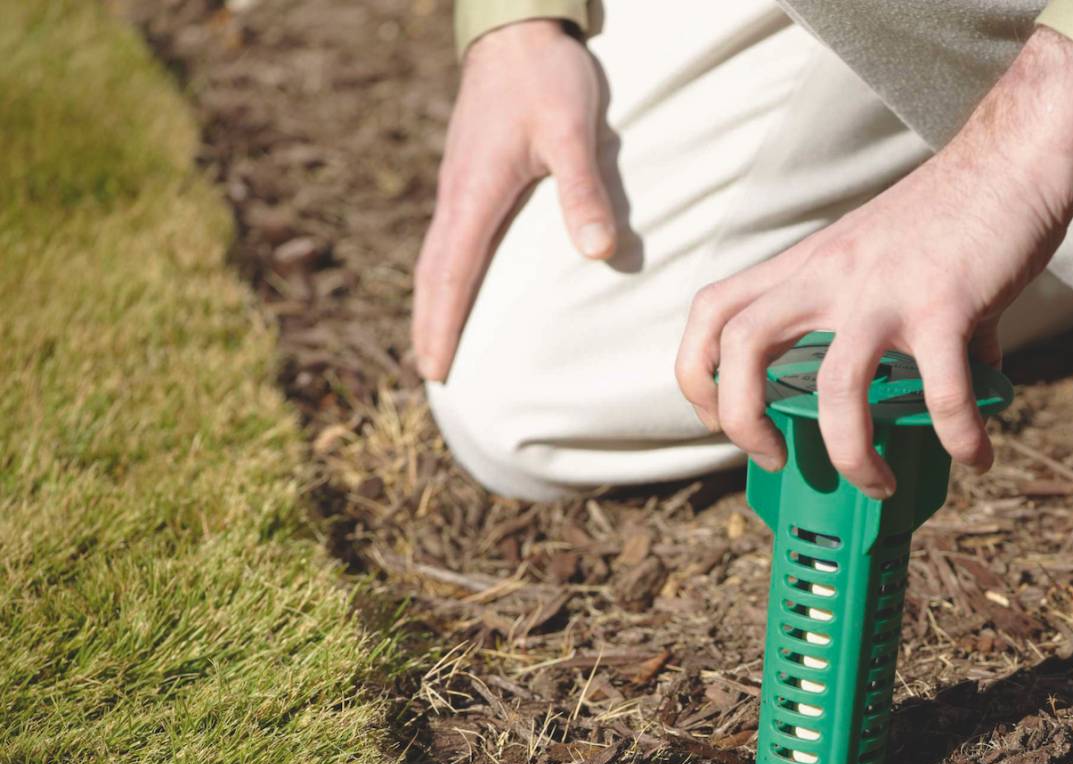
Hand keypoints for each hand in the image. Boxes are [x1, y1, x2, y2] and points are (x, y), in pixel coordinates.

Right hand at [413, 19, 616, 381]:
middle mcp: (456, 194)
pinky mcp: (468, 174)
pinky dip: (444, 273)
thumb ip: (584, 191)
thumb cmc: (547, 76)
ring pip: (436, 256)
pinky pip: (449, 237)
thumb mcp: (572, 130)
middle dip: (428, 324)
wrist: (518, 27)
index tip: (434, 368)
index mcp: (475, 194)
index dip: (442, 324)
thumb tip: (597, 252)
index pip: (452, 274)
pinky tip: (458, 285)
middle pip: (432, 274)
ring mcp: (457, 184)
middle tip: (428, 372)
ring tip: (434, 341)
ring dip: (433, 302)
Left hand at [675, 27, 1072, 496]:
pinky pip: (943, 391)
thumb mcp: (889, 258)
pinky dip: (958, 437)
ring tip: (879, 485)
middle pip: (743, 346)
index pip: (716, 310)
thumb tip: (945, 388)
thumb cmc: (955, 209)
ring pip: (836, 387)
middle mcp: (832, 275)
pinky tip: (977, 455)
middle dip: (743, 421)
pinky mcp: (946, 304)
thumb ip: (895, 322)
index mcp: (810, 265)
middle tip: (776, 458)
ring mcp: (885, 290)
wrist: (1014, 156)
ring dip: (849, 453)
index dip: (697, 371)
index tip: (719, 419)